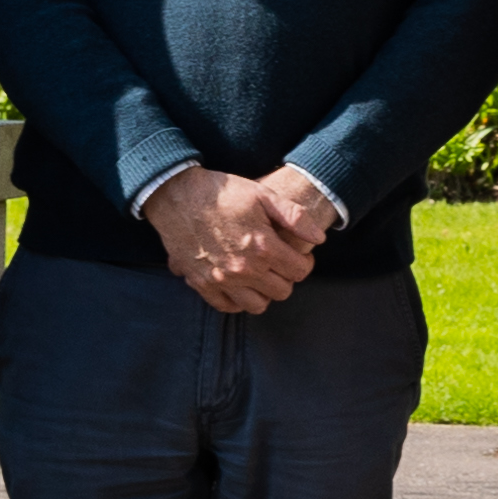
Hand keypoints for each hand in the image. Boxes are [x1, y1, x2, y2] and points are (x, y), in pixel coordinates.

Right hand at [145, 162, 325, 311]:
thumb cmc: (222, 192)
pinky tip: (240, 284)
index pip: (299, 272)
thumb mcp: (263, 194)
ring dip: (264, 292)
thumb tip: (319, 238)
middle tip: (280, 264)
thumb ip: (295, 217)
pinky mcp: (201, 283)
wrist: (178, 195)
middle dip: (286, 278)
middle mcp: (244, 269)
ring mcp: (221, 279)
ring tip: (262, 275)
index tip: (298, 256)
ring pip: (257, 305)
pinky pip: (227, 306)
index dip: (304, 263)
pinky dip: (237, 300)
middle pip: (282, 291)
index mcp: (263, 247)